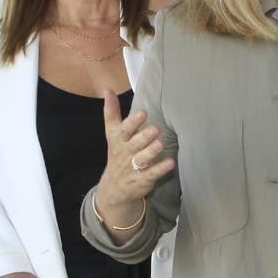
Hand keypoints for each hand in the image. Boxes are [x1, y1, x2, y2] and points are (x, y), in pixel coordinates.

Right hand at [96, 91, 174, 228]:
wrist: (114, 187)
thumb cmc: (118, 153)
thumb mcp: (112, 133)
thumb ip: (111, 111)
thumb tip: (107, 89)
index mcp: (118, 140)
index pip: (124, 129)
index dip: (133, 122)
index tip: (143, 113)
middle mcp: (125, 153)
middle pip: (134, 144)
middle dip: (144, 137)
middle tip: (155, 130)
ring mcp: (133, 167)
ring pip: (142, 159)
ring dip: (151, 152)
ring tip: (160, 144)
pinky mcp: (142, 180)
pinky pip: (151, 174)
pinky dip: (161, 169)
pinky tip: (170, 162)